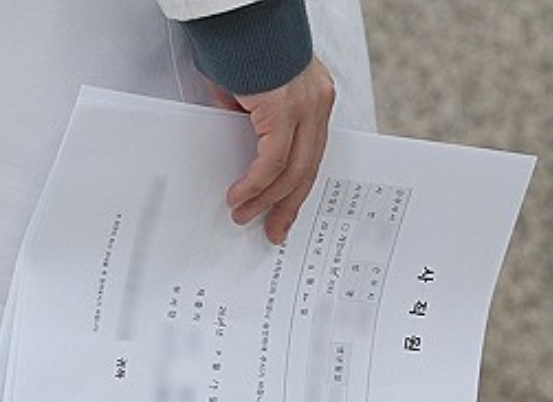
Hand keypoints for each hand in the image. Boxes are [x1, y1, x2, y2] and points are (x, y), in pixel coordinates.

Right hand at [208, 56, 334, 244]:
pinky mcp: (284, 110)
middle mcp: (317, 104)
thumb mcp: (249, 92)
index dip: (297, 187)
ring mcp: (305, 108)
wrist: (235, 14)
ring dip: (266, 198)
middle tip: (273, 229)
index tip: (284, 210)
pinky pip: (272, 161)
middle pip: (308, 168)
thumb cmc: (240, 42)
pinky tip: (240, 195)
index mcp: (314, 99)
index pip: (311, 154)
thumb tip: (242, 146)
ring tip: (244, 214)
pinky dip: (255, 182)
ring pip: (293, 170)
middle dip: (287, 204)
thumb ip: (251, 120)